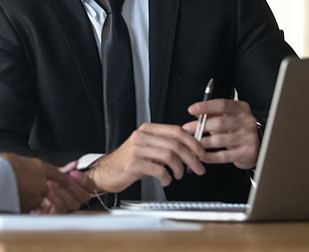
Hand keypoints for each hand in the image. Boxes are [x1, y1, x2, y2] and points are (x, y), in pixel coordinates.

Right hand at [0, 153, 69, 212]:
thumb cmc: (1, 167)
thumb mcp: (16, 159)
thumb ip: (25, 164)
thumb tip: (23, 165)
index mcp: (40, 169)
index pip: (57, 174)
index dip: (63, 177)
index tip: (67, 180)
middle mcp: (42, 184)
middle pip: (45, 189)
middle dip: (35, 188)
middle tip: (21, 184)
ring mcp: (35, 198)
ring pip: (35, 200)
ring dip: (27, 197)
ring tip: (12, 191)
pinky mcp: (27, 209)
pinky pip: (26, 208)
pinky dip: (20, 205)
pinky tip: (10, 199)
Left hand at [38, 161, 95, 213]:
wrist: (26, 194)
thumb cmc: (40, 185)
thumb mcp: (52, 176)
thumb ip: (65, 171)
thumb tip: (75, 164)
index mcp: (76, 189)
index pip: (90, 187)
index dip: (84, 180)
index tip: (74, 173)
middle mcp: (73, 200)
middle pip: (84, 197)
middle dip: (75, 187)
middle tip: (66, 179)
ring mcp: (65, 209)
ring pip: (73, 204)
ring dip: (64, 192)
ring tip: (53, 183)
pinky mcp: (55, 215)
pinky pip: (61, 210)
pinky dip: (56, 200)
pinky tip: (49, 191)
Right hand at [88, 122, 205, 192]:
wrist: (107, 172)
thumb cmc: (129, 162)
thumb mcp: (148, 149)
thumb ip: (166, 146)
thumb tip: (191, 150)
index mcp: (149, 129)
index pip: (177, 131)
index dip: (193, 142)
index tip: (201, 153)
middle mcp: (142, 136)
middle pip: (175, 144)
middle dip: (191, 158)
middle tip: (198, 168)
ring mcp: (137, 148)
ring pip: (169, 155)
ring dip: (179, 168)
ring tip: (178, 175)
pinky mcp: (133, 163)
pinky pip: (158, 169)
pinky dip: (166, 177)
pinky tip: (165, 180)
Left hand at [182, 99, 258, 169]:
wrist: (255, 148)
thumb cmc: (237, 130)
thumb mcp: (227, 118)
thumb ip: (212, 114)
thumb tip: (195, 112)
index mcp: (241, 109)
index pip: (222, 104)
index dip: (205, 106)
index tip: (191, 109)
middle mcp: (247, 121)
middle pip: (219, 122)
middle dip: (200, 126)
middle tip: (187, 129)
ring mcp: (248, 137)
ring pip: (219, 140)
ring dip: (202, 142)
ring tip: (192, 143)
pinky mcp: (247, 152)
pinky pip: (223, 156)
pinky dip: (209, 156)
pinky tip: (201, 156)